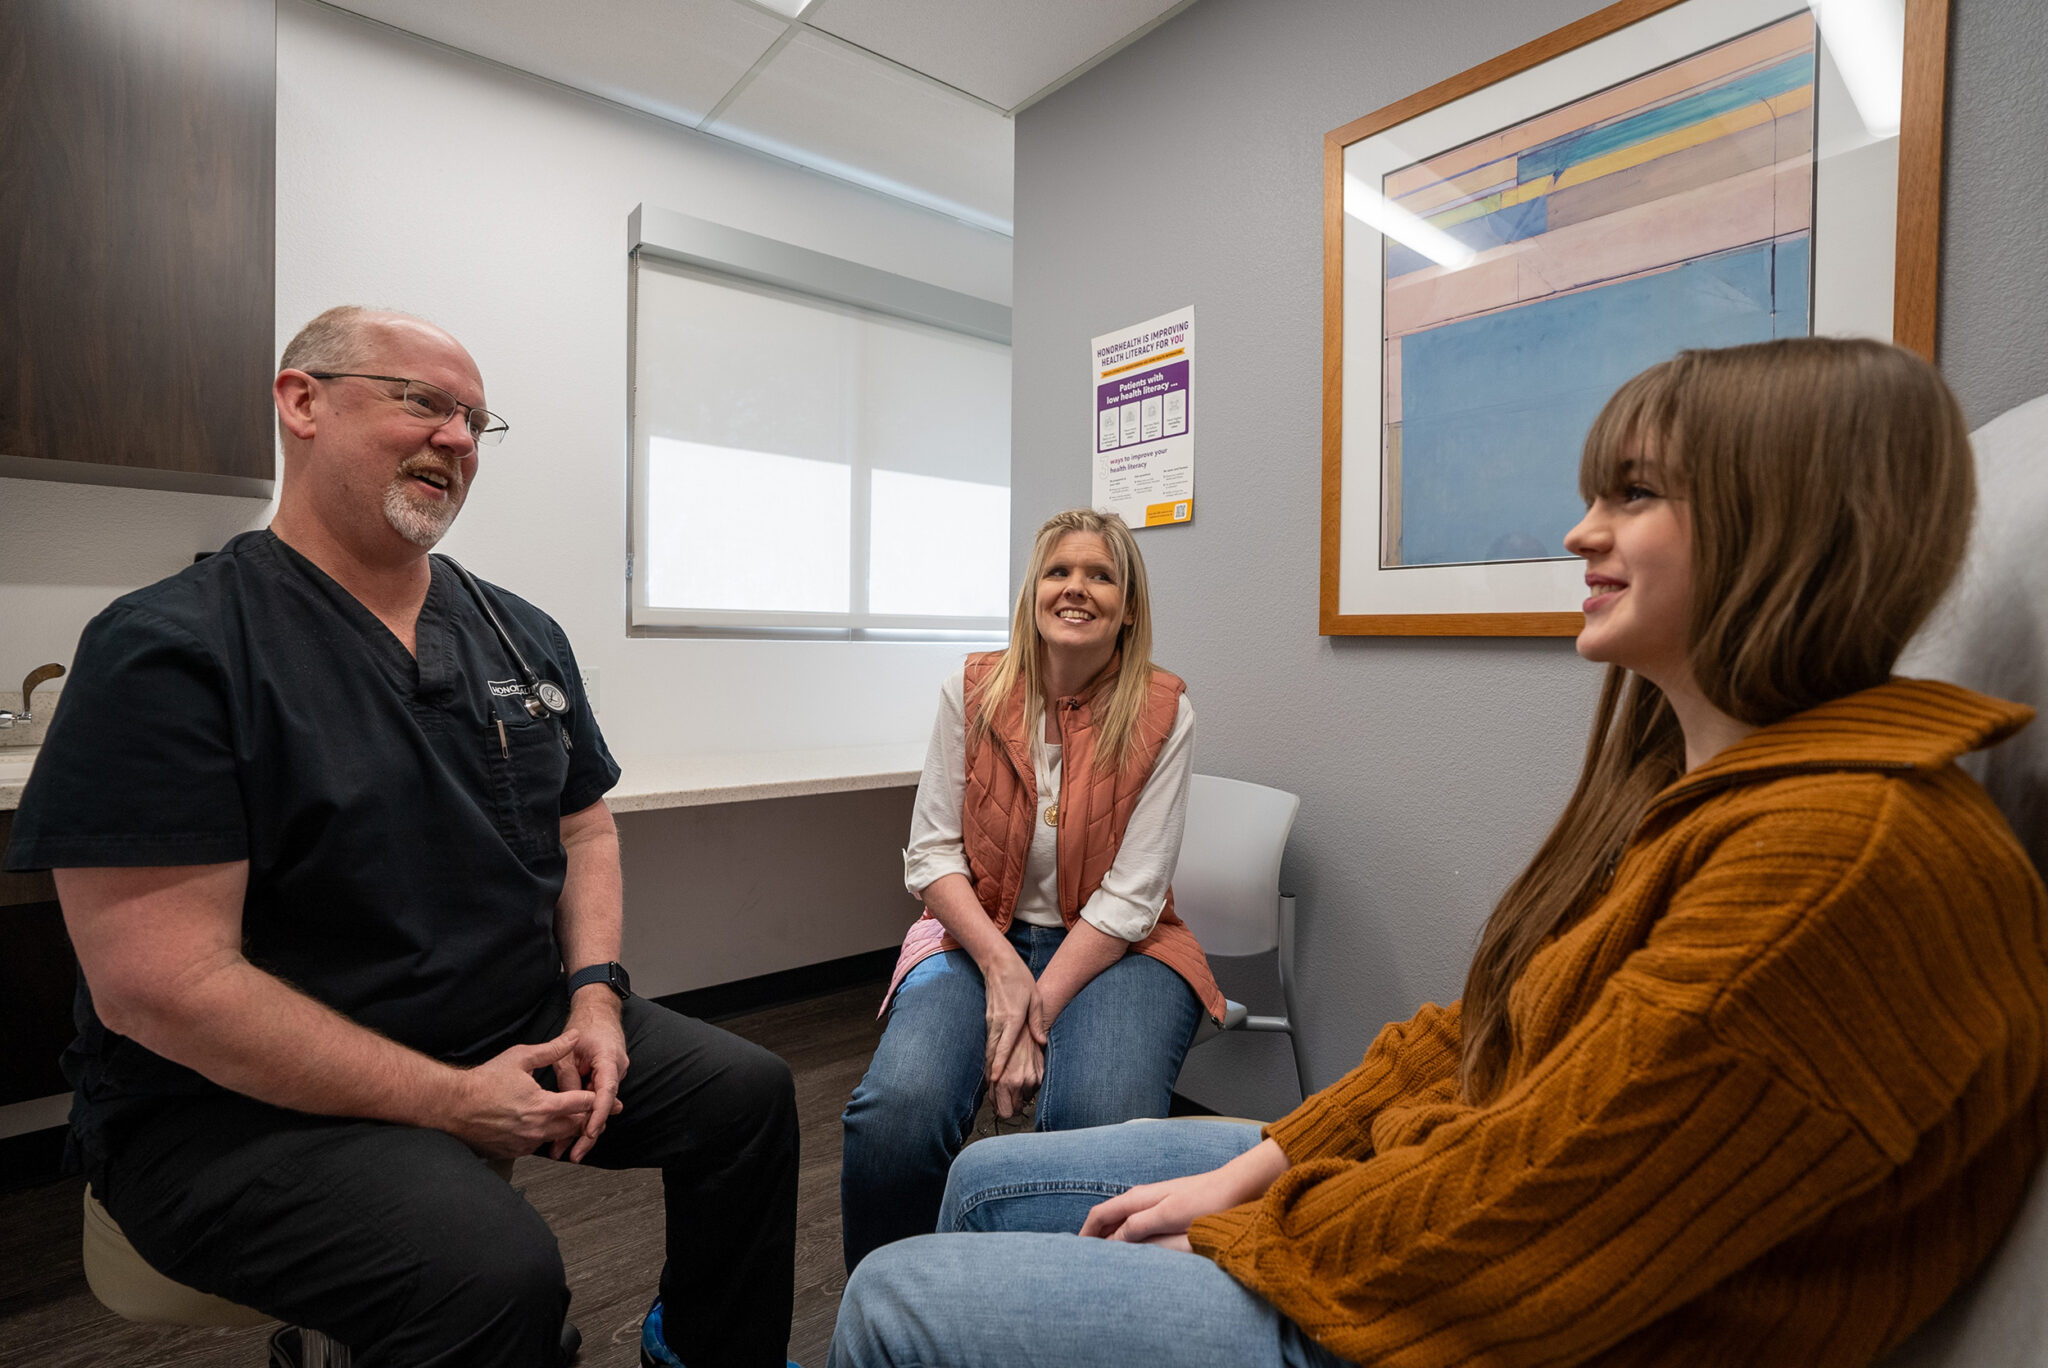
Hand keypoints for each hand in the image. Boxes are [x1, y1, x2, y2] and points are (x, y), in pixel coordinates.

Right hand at [448, 1032, 607, 1159]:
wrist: (454, 1105)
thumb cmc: (484, 1081)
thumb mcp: (520, 1057)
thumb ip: (551, 1050)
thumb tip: (574, 1037)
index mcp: (543, 1105)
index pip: (581, 1104)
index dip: (598, 1100)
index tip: (613, 1100)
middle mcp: (537, 1128)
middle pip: (575, 1126)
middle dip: (590, 1119)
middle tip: (602, 1113)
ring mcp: (525, 1143)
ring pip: (556, 1138)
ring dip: (568, 1130)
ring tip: (578, 1121)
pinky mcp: (513, 1151)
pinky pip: (537, 1145)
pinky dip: (545, 1136)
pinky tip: (546, 1127)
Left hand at [551, 994, 631, 1161]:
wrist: (598, 1012)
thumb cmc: (586, 1026)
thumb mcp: (569, 1052)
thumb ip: (568, 1078)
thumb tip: (564, 1103)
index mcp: (609, 1060)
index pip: (606, 1092)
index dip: (598, 1115)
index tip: (589, 1132)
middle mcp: (616, 1071)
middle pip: (604, 1108)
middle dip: (589, 1133)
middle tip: (574, 1154)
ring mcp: (613, 1076)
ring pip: (599, 1108)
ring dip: (583, 1128)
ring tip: (565, 1150)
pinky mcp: (606, 1080)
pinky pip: (596, 1101)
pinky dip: (584, 1116)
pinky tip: (570, 1134)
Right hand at [980, 952, 1046, 1083]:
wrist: (998, 964)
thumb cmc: (1020, 979)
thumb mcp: (1035, 998)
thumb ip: (1037, 1021)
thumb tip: (1042, 1042)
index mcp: (1011, 1017)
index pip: (1004, 1045)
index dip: (999, 1063)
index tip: (995, 1078)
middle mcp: (998, 1022)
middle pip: (992, 1052)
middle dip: (992, 1073)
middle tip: (993, 1091)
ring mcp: (991, 1021)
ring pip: (988, 1049)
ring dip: (989, 1068)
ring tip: (991, 1087)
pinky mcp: (988, 1020)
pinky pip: (988, 1043)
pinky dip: (989, 1057)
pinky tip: (990, 1069)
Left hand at [991, 1031, 1042, 1119]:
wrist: (1024, 1028)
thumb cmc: (1005, 1044)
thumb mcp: (991, 1065)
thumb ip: (992, 1087)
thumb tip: (994, 1103)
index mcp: (1004, 1082)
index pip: (1005, 1114)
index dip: (1003, 1111)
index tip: (1002, 1107)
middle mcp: (1019, 1083)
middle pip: (1017, 1110)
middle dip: (1012, 1103)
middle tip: (1008, 1093)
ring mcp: (1033, 1080)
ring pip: (1026, 1099)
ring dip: (1021, 1092)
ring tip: (1017, 1077)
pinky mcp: (1042, 1075)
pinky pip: (1035, 1088)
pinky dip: (1030, 1084)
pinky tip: (1025, 1072)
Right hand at [1079, 1139, 1290, 1243]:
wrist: (1235, 1188)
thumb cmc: (1206, 1201)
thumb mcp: (1168, 1215)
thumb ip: (1139, 1226)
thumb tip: (1112, 1240)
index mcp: (1137, 1198)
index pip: (1100, 1214)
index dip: (1085, 1233)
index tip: (1074, 1252)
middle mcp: (1142, 1198)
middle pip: (1107, 1217)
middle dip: (1093, 1236)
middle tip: (1084, 1259)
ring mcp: (1154, 1203)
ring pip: (1121, 1221)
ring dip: (1110, 1237)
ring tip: (1104, 1258)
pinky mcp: (1165, 1210)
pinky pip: (1136, 1224)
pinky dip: (1126, 1237)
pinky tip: (1133, 1249)